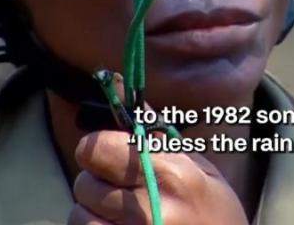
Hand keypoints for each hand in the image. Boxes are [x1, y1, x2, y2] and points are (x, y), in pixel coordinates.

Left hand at [68, 129, 249, 224]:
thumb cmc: (213, 209)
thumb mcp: (197, 165)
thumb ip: (153, 130)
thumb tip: (116, 82)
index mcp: (171, 174)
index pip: (98, 148)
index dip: (98, 148)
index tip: (109, 154)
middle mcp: (150, 210)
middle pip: (84, 182)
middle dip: (98, 181)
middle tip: (121, 188)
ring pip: (79, 215)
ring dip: (94, 212)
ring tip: (120, 214)